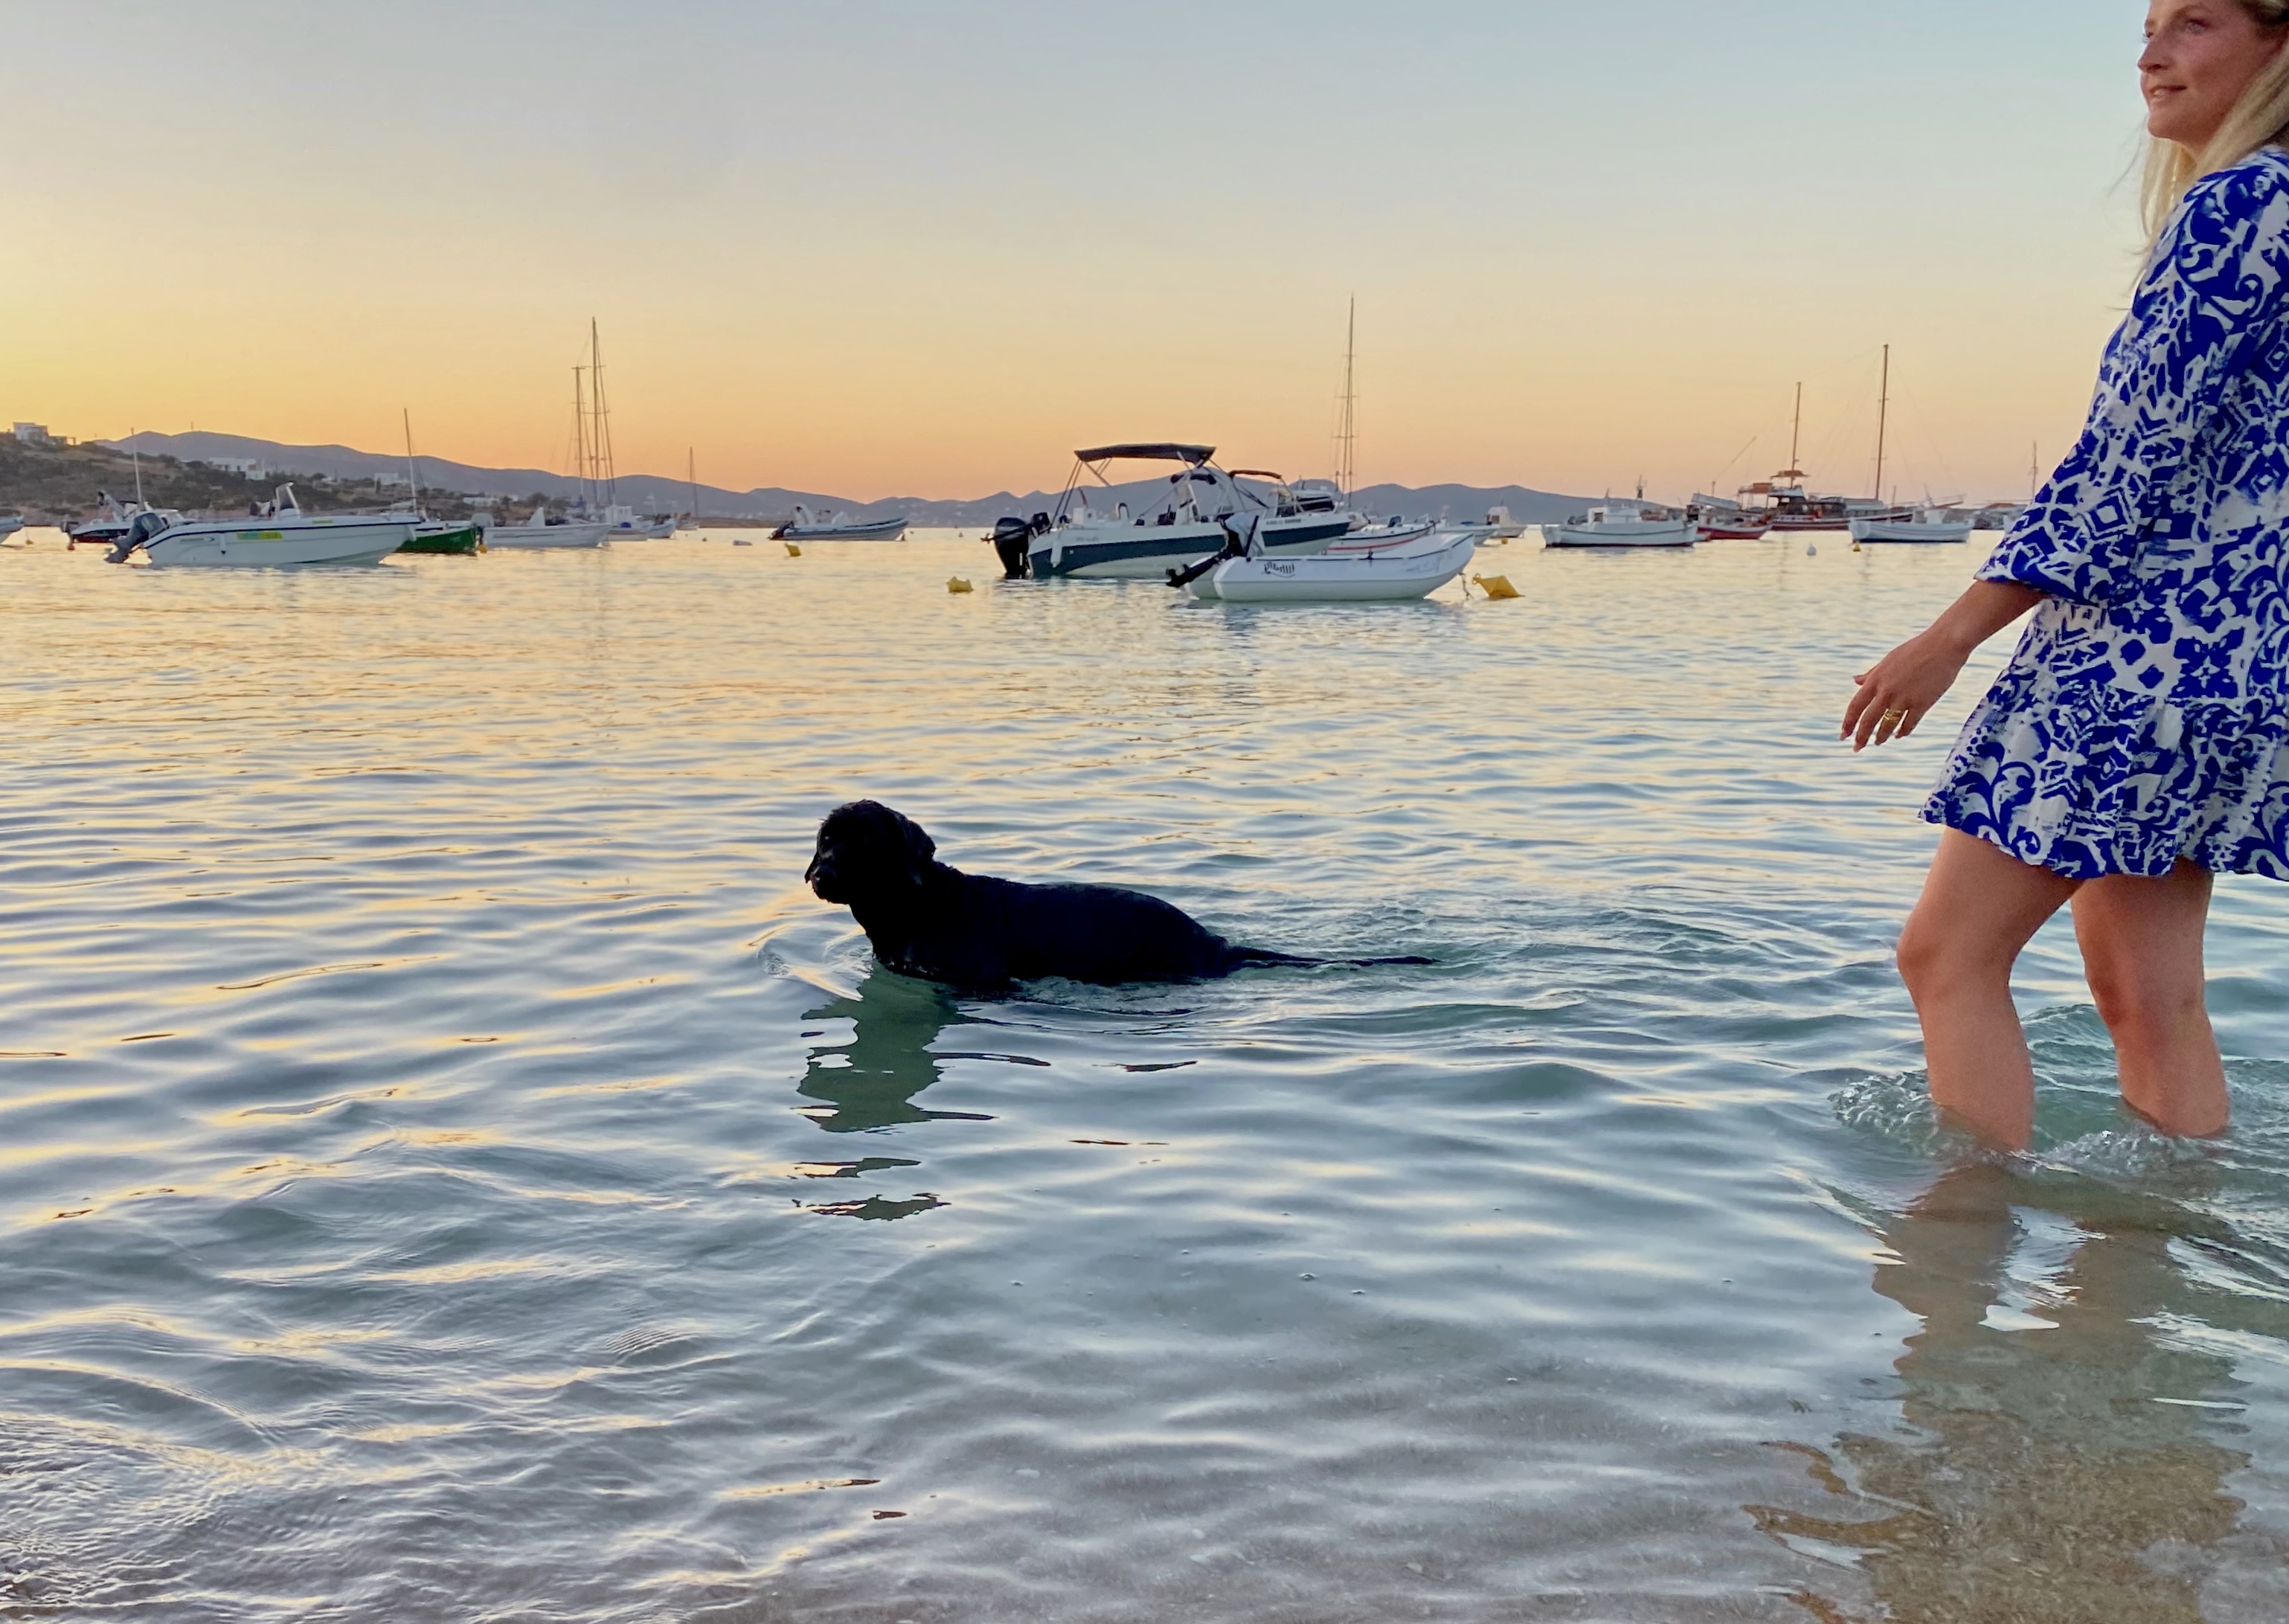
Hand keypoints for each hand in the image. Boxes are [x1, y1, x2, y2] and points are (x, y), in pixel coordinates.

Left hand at [1843, 626, 1972, 751]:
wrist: (1944, 644)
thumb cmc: (1916, 650)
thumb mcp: (1888, 660)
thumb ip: (1871, 674)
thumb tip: (1855, 680)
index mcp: (1876, 679)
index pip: (1855, 706)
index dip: (1848, 723)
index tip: (1843, 735)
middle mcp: (1887, 691)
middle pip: (1868, 721)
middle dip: (1861, 737)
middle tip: (1857, 748)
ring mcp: (1904, 698)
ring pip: (1887, 726)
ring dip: (1881, 737)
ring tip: (1878, 742)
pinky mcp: (1922, 703)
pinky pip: (1909, 724)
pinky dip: (1902, 732)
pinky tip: (1899, 735)